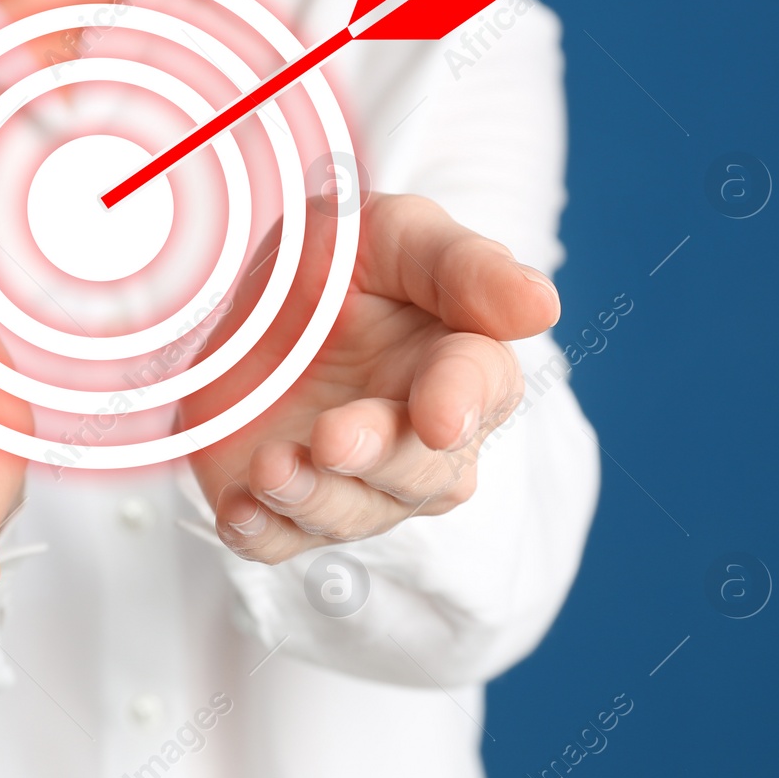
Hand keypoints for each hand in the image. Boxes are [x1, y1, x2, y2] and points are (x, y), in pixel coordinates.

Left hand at [183, 194, 559, 563]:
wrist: (238, 299)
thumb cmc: (335, 264)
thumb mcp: (393, 235)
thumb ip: (463, 265)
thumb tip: (541, 306)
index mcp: (461, 366)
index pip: (480, 386)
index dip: (460, 400)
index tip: (440, 417)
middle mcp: (418, 440)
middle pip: (423, 471)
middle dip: (380, 457)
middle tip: (334, 436)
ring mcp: (351, 482)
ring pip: (353, 515)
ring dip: (313, 497)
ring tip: (270, 466)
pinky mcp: (283, 508)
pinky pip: (278, 542)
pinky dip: (259, 533)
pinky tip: (238, 509)